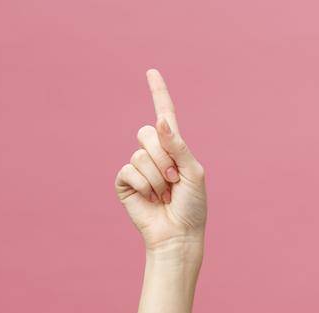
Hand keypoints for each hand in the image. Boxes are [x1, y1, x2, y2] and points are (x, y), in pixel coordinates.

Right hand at [115, 69, 207, 252]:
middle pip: (147, 132)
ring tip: (164, 195)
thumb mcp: (193, 172)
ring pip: (140, 155)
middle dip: (164, 157)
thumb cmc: (192, 206)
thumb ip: (178, 146)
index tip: (152, 72)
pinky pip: (128, 170)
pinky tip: (151, 199)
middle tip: (174, 181)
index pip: (165, 115)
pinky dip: (143, 185)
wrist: (179, 235)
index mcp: (174, 148)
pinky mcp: (125, 183)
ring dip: (157, 178)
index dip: (158, 93)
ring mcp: (137, 168)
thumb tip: (160, 120)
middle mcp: (154, 154)